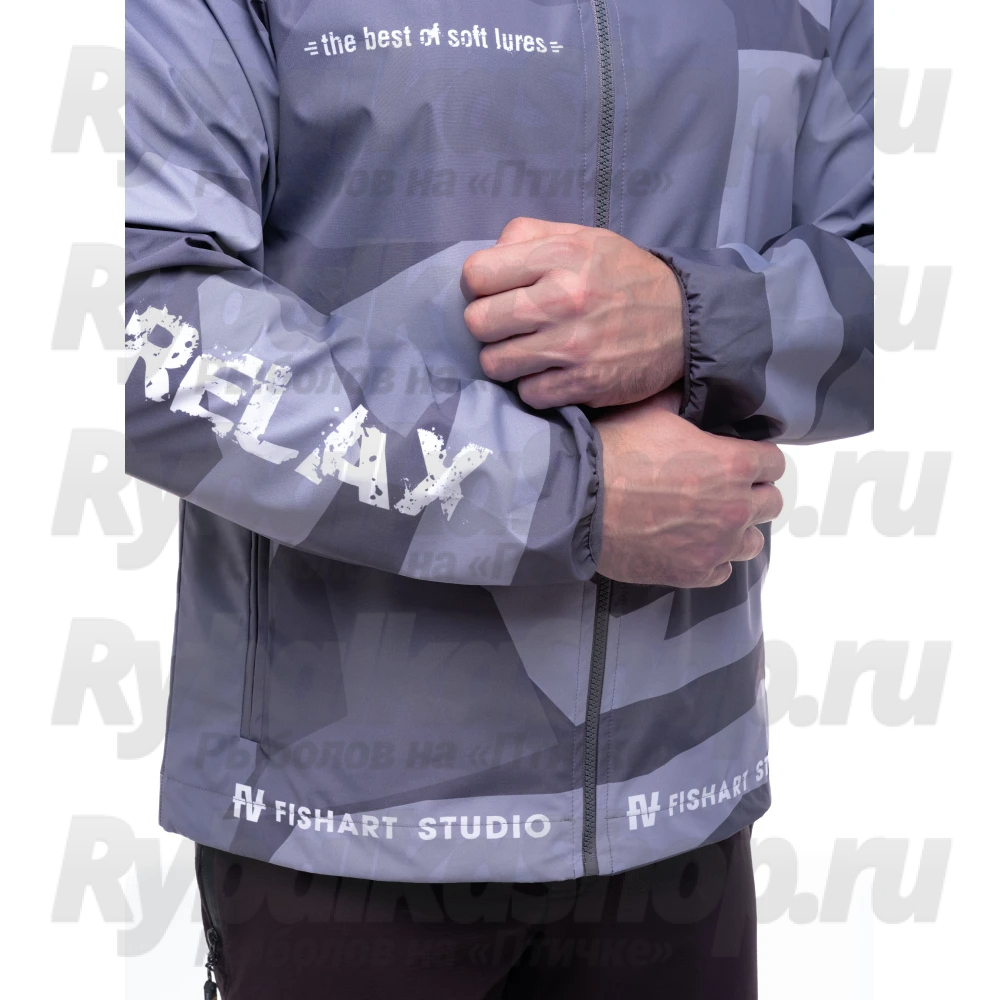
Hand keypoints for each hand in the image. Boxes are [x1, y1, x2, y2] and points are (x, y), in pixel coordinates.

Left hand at [462, 217, 684, 408]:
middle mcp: (562, 299)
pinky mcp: (583, 384)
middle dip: (487, 326)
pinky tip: (550, 372)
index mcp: (559, 255)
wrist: (683, 321)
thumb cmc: (624, 277)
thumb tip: (486, 256)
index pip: (476, 275)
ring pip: (495, 363)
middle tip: (508, 326)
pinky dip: (533, 386)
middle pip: (477, 322)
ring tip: (527, 351)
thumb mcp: (584, 237)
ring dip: (506, 360)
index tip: (494, 293)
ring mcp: (572, 346)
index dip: (478, 287)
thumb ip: (530, 236)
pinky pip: (526, 393)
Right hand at [593, 392, 784, 586]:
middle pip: (771, 502)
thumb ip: (682, 402)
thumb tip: (687, 386)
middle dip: (752, 494)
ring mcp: (717, 545)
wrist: (580, 502)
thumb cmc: (615, 453)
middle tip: (725, 490)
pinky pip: (723, 570)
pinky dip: (712, 559)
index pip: (774, 463)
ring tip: (710, 522)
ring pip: (752, 541)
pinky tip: (691, 545)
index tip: (740, 461)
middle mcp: (735, 507)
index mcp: (733, 464)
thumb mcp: (652, 412)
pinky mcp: (695, 572)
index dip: (757, 459)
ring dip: (737, 529)